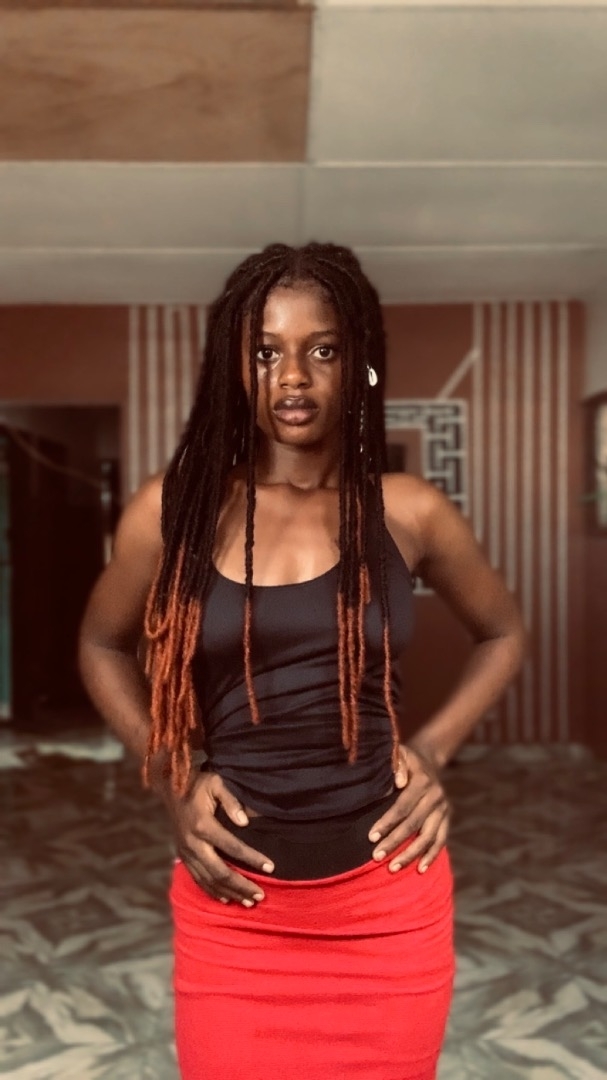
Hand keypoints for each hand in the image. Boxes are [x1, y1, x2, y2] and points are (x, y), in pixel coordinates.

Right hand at [163, 770, 274, 905]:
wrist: (169, 788)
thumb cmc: (198, 783)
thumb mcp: (216, 782)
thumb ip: (231, 800)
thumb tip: (245, 822)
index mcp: (203, 825)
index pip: (233, 847)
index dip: (253, 858)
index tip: (271, 867)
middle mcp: (193, 843)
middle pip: (220, 872)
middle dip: (241, 886)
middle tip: (261, 896)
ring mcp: (186, 852)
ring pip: (208, 880)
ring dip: (230, 893)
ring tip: (249, 902)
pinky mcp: (182, 856)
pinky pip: (197, 879)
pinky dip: (212, 891)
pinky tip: (226, 899)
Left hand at [368, 745, 449, 873]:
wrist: (428, 759)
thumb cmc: (406, 758)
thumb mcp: (400, 753)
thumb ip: (398, 764)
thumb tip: (399, 782)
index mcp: (423, 781)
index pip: (403, 806)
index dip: (387, 823)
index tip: (371, 837)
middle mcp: (436, 796)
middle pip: (414, 824)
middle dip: (394, 842)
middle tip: (376, 857)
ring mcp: (443, 809)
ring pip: (428, 837)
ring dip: (411, 854)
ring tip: (393, 868)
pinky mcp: (447, 818)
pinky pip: (441, 840)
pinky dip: (431, 855)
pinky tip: (420, 869)